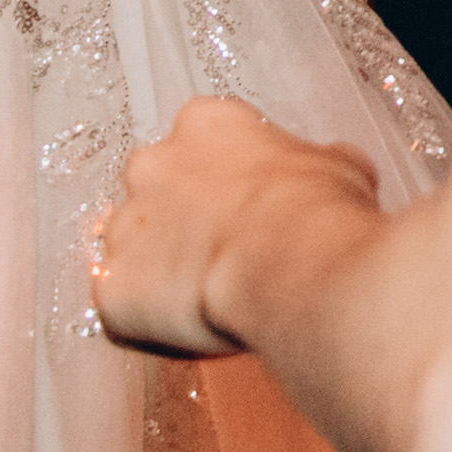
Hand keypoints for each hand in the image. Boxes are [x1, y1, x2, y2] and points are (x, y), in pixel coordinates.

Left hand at [93, 92, 382, 357]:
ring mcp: (123, 230)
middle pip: (156, 191)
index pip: (203, 139)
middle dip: (183, 219)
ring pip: (133, 252)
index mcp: (205, 123)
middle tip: (227, 247)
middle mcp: (151, 166)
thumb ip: (312, 160)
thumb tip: (324, 172)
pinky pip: (123, 310)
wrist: (294, 268)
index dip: (230, 175)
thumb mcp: (340, 164)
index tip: (251, 196)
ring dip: (163, 271)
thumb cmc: (317, 212)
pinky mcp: (111, 291)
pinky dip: (149, 322)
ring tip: (211, 294)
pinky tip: (191, 328)